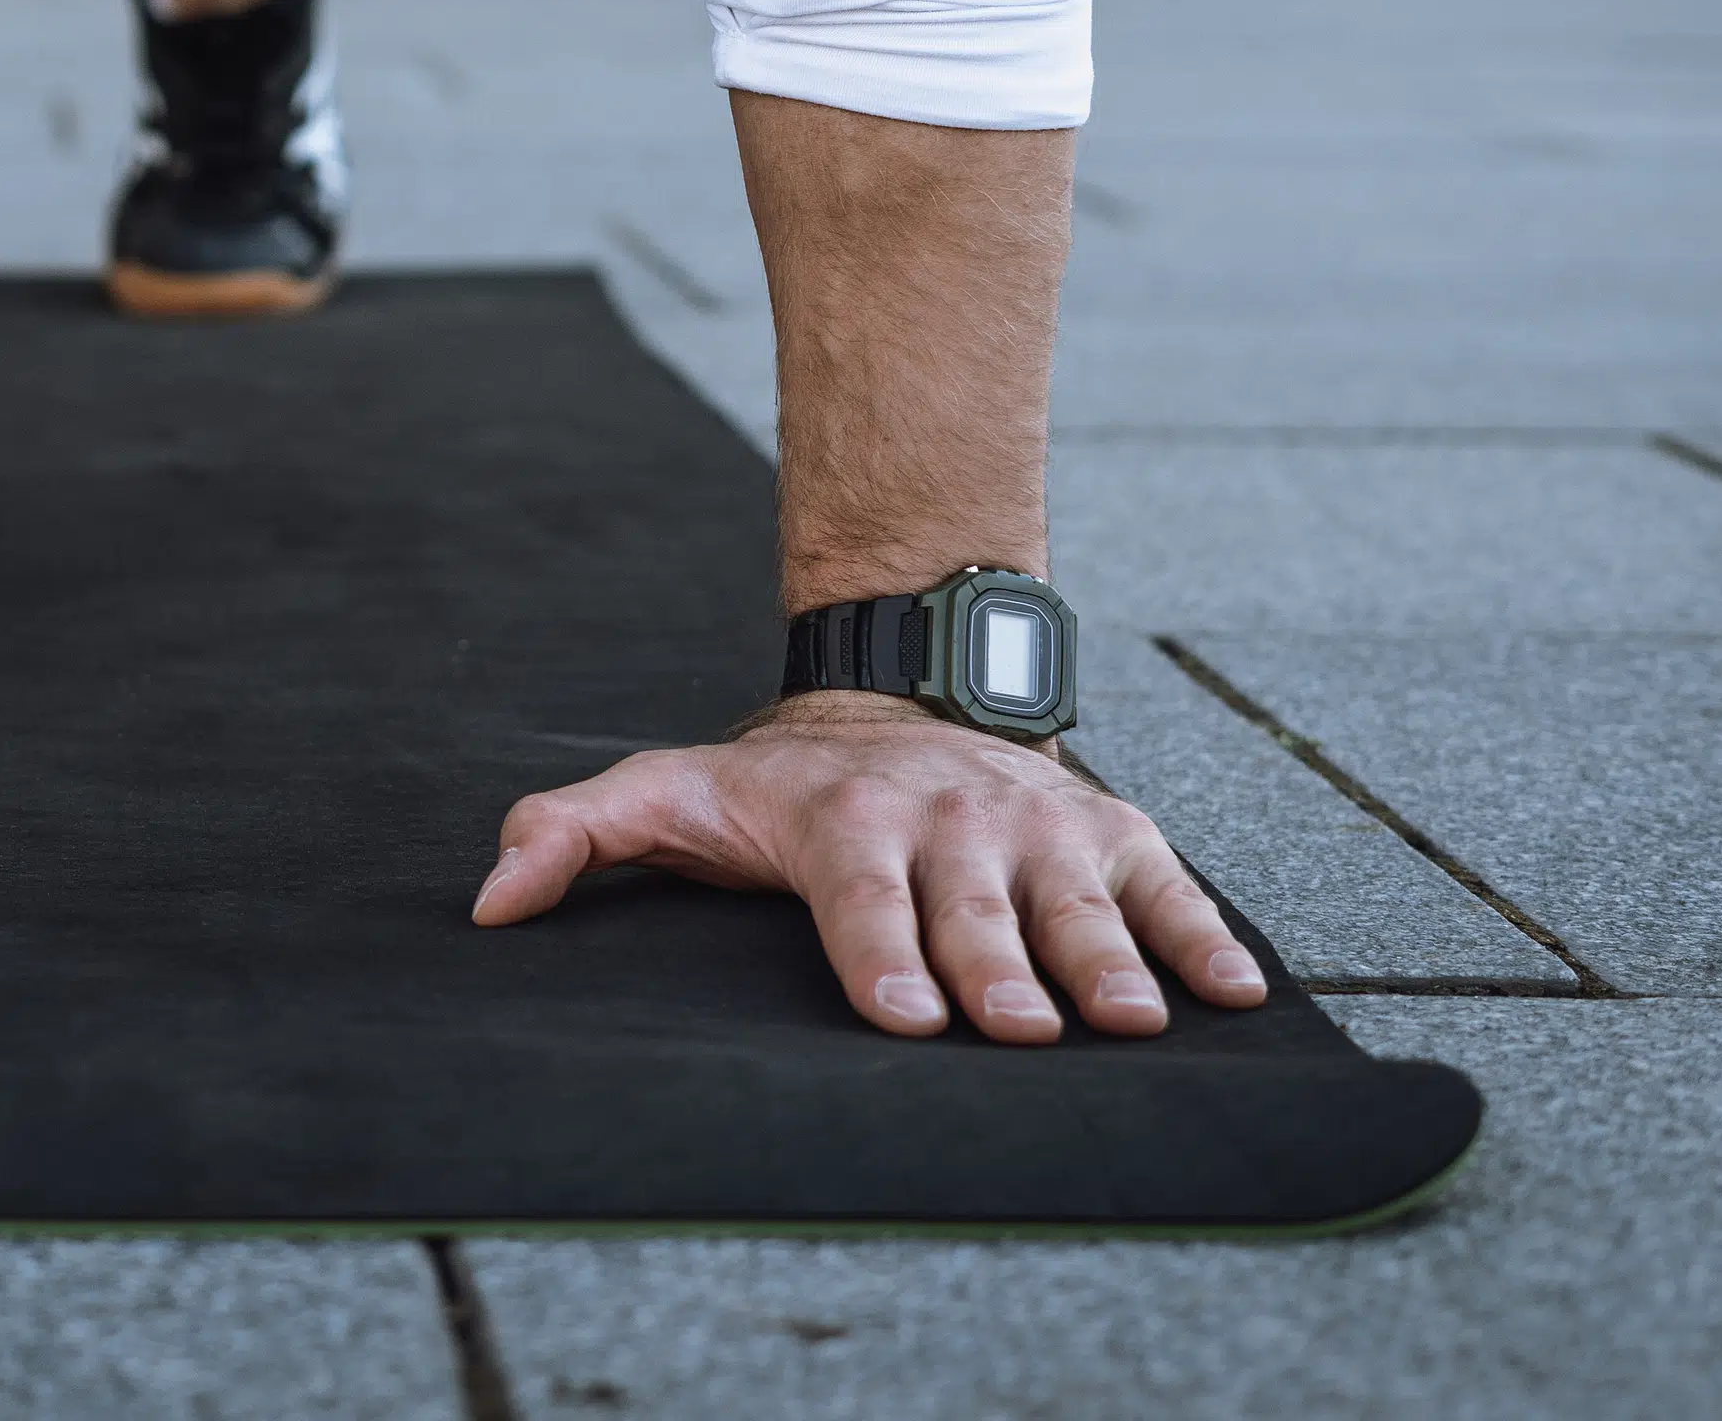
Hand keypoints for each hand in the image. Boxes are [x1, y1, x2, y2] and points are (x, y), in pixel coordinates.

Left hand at [470, 693, 1266, 1040]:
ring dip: (1105, 961)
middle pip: (975, 906)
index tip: (903, 1015)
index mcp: (845, 821)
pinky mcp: (1108, 831)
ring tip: (1130, 1021)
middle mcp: (948, 819)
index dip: (880, 955)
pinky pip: (1165, 884)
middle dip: (998, 968)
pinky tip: (1233, 994)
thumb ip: (573, 835)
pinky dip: (1202, 936)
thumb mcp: (666, 792)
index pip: (861, 898)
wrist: (897, 692)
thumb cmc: (777, 782)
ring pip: (1076, 901)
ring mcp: (1036, 826)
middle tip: (1018, 1028)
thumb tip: (488, 899)